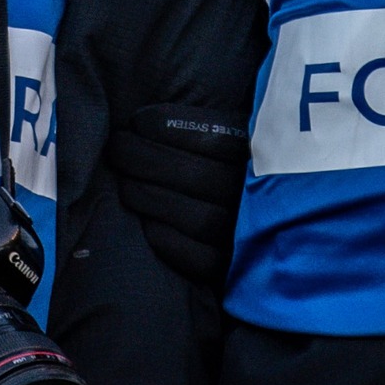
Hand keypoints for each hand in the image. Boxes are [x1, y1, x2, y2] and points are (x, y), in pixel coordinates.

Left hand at [108, 103, 249, 287]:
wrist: (266, 230)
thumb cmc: (234, 170)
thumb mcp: (238, 138)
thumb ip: (212, 126)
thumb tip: (150, 115)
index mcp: (262, 157)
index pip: (215, 138)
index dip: (171, 127)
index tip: (139, 120)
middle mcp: (259, 197)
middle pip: (196, 176)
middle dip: (146, 158)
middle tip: (118, 146)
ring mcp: (248, 236)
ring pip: (196, 219)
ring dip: (150, 197)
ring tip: (124, 182)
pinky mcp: (233, 269)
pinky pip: (198, 259)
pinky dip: (167, 240)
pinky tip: (146, 223)